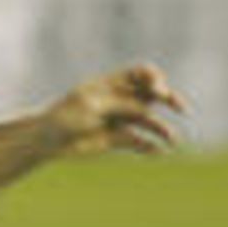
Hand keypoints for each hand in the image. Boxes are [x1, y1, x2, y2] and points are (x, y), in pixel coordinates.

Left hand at [51, 63, 185, 156]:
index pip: (141, 73)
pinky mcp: (117, 140)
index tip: (158, 90)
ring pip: (149, 121)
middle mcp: (120, 99)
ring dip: (162, 129)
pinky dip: (151, 146)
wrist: (46, 141)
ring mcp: (120, 119)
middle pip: (152, 95)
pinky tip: (159, 152)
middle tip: (181, 108)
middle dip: (169, 99)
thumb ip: (120, 104)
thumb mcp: (92, 106)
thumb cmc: (64, 117)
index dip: (154, 79)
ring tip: (172, 140)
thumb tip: (148, 106)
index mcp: (112, 84)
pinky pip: (140, 142)